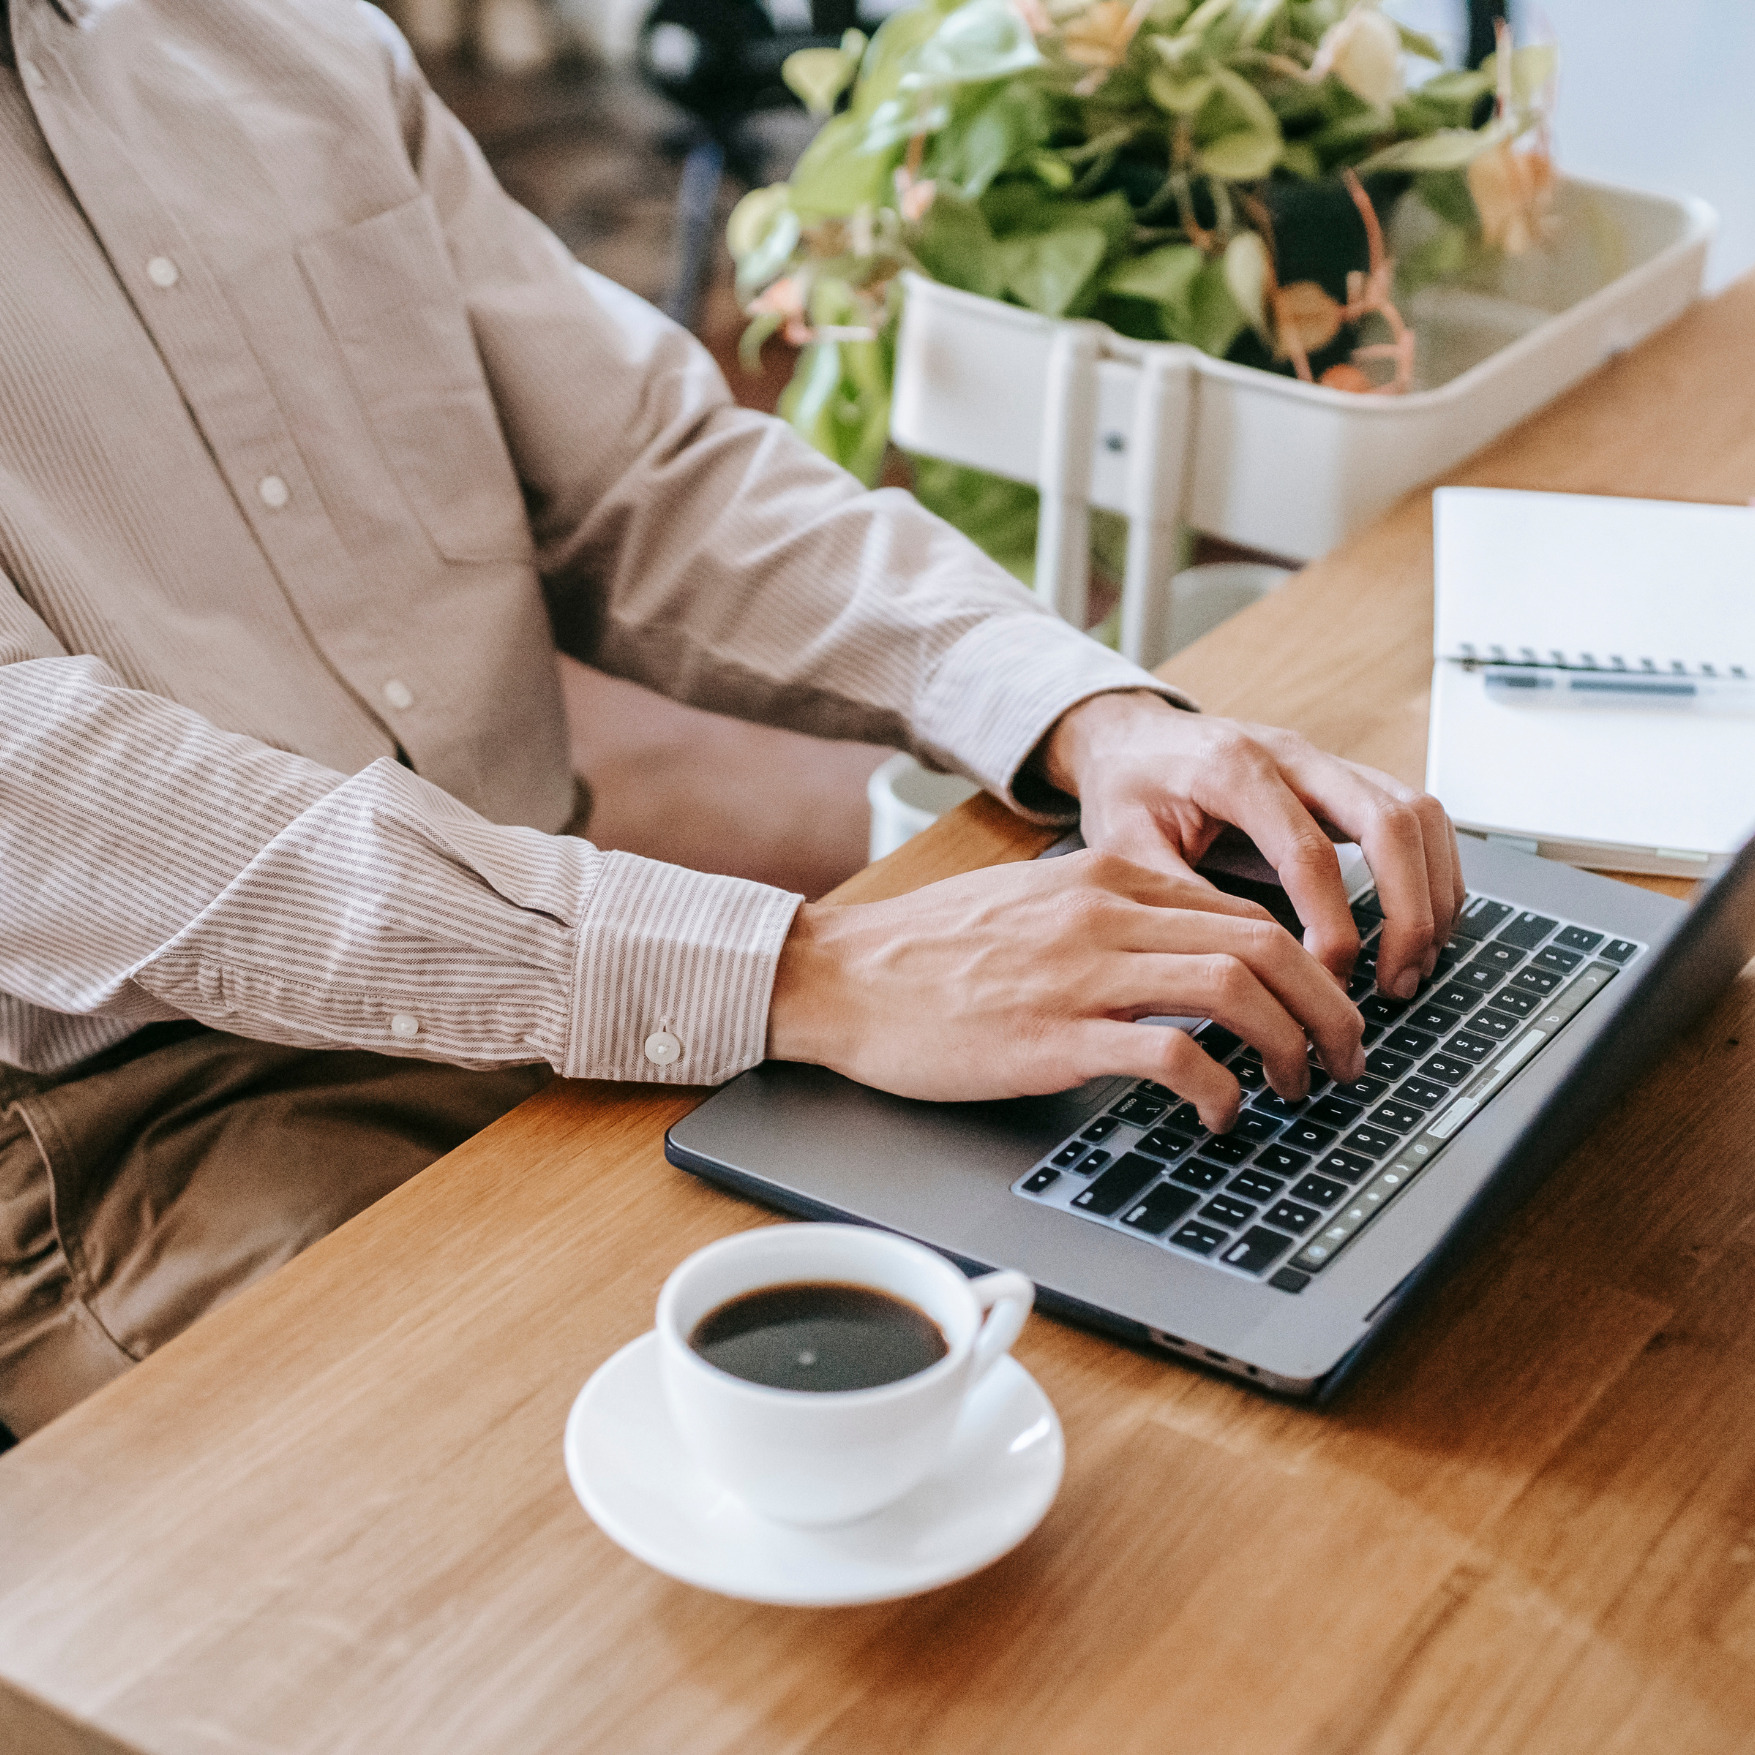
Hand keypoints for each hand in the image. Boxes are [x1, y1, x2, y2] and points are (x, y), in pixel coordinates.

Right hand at [766, 852, 1365, 1129]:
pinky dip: (1218, 1089)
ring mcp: (1081, 973)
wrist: (840, 976)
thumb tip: (1186, 953)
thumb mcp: (1032, 905)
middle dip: (1329, 1006)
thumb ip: (1109, 917)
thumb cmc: (929, 952)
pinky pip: (1169, 1056)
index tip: (1326, 1007)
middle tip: (1347, 1056)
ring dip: (1292, 1043)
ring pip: (1235, 988)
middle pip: (1264, 943)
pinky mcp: (1053, 1036)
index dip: (1309, 963)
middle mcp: (1105, 913)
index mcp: (1105, 878)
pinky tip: (1222, 1114)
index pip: (1245, 908)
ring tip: (1302, 1087)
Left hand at [1042, 693, 1463, 998]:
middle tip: (1397, 984)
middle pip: (1390, 821)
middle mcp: (1293, 754)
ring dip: (1433, 893)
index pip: (1308, 853)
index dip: (1331, 927)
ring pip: (1419, 813)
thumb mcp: (1123, 848)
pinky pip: (1416, 815)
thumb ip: (1179, 901)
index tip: (1326, 985)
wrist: (1129, 737)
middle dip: (1409, 911)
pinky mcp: (1344, 777)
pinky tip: (1418, 925)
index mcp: (1233, 769)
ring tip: (1415, 964)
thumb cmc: (1126, 789)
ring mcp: (1327, 761)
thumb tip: (1243, 970)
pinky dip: (1433, 872)